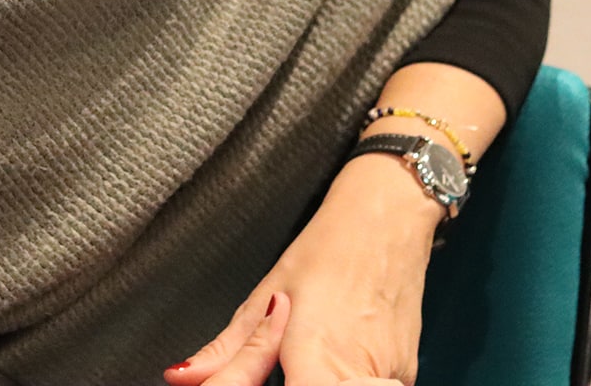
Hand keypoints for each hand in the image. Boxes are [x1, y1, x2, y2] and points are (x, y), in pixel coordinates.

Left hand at [163, 155, 440, 385]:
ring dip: (309, 381)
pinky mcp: (408, 376)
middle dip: (278, 385)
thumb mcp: (268, 291)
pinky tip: (332, 359)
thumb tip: (182, 377)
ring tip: (301, 359)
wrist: (389, 221)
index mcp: (315, 356)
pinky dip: (341, 380)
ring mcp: (391, 378)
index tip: (239, 380)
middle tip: (274, 366)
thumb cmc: (330, 247)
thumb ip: (228, 349)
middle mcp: (356, 374)